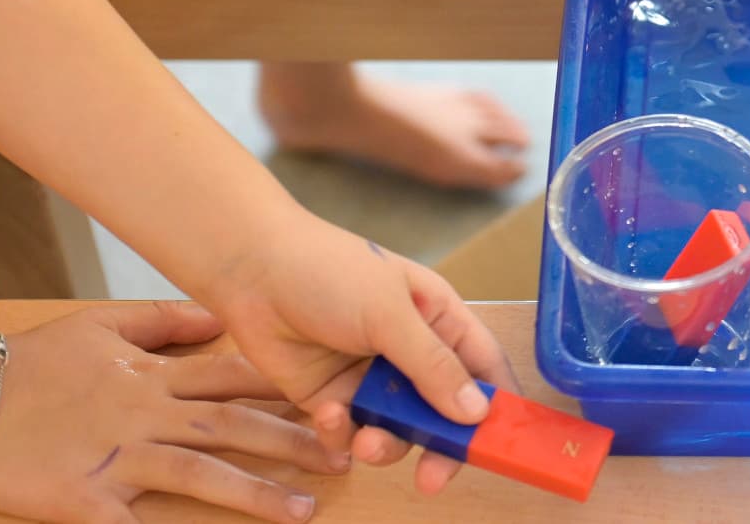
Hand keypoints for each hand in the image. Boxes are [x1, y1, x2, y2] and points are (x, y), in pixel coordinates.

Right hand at [0, 304, 341, 523]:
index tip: (333, 396)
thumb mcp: (98, 326)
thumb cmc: (32, 367)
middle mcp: (145, 415)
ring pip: (200, 473)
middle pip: (231, 426)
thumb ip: (163, 321)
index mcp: (151, 376)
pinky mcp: (86, 500)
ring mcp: (118, 458)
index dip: (285, 389)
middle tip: (344, 456)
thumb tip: (218, 317)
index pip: (232, 379)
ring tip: (306, 509)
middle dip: (292, 440)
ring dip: (255, 493)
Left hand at [205, 214, 518, 495]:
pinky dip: (341, 432)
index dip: (496, 406)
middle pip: (444, 411)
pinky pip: (350, 431)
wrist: (250, 271)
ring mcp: (371, 376)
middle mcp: (411, 351)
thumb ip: (433, 365)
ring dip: (385, 443)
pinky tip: (326, 412)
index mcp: (439, 319)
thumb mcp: (390, 314)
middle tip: (432, 478)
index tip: (498, 446)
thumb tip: (477, 413)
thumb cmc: (329, 272)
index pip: (483, 367)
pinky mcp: (332, 396)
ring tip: (364, 441)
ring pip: (397, 429)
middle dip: (439, 445)